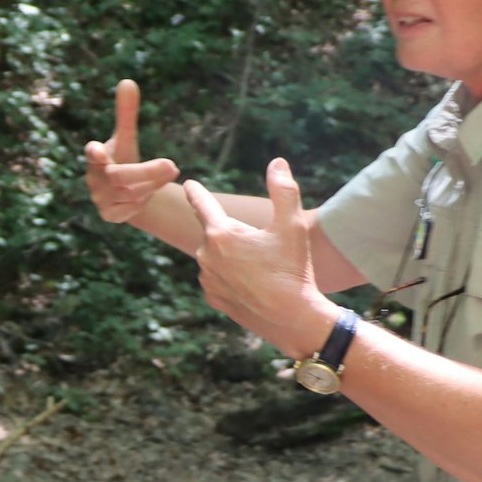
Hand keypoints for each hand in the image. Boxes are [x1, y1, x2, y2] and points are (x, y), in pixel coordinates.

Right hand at [84, 79, 179, 224]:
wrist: (121, 193)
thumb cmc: (122, 158)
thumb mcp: (126, 137)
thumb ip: (125, 113)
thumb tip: (128, 81)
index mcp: (96, 158)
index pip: (92, 154)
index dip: (95, 153)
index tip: (99, 150)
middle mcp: (95, 179)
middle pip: (121, 177)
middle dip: (147, 172)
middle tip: (173, 165)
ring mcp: (101, 199)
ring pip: (132, 193)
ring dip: (153, 183)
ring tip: (170, 171)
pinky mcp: (110, 215)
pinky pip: (134, 208)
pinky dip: (146, 199)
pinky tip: (150, 193)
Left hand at [183, 158, 335, 357]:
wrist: (292, 319)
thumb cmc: (293, 270)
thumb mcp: (292, 226)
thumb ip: (284, 191)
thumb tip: (277, 162)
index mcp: (221, 233)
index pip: (203, 204)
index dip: (197, 192)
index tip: (188, 184)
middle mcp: (206, 255)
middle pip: (218, 234)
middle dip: (236, 235)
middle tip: (263, 250)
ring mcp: (208, 280)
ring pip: (219, 258)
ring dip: (234, 257)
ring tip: (262, 271)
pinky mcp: (214, 299)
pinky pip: (220, 279)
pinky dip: (233, 278)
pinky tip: (253, 285)